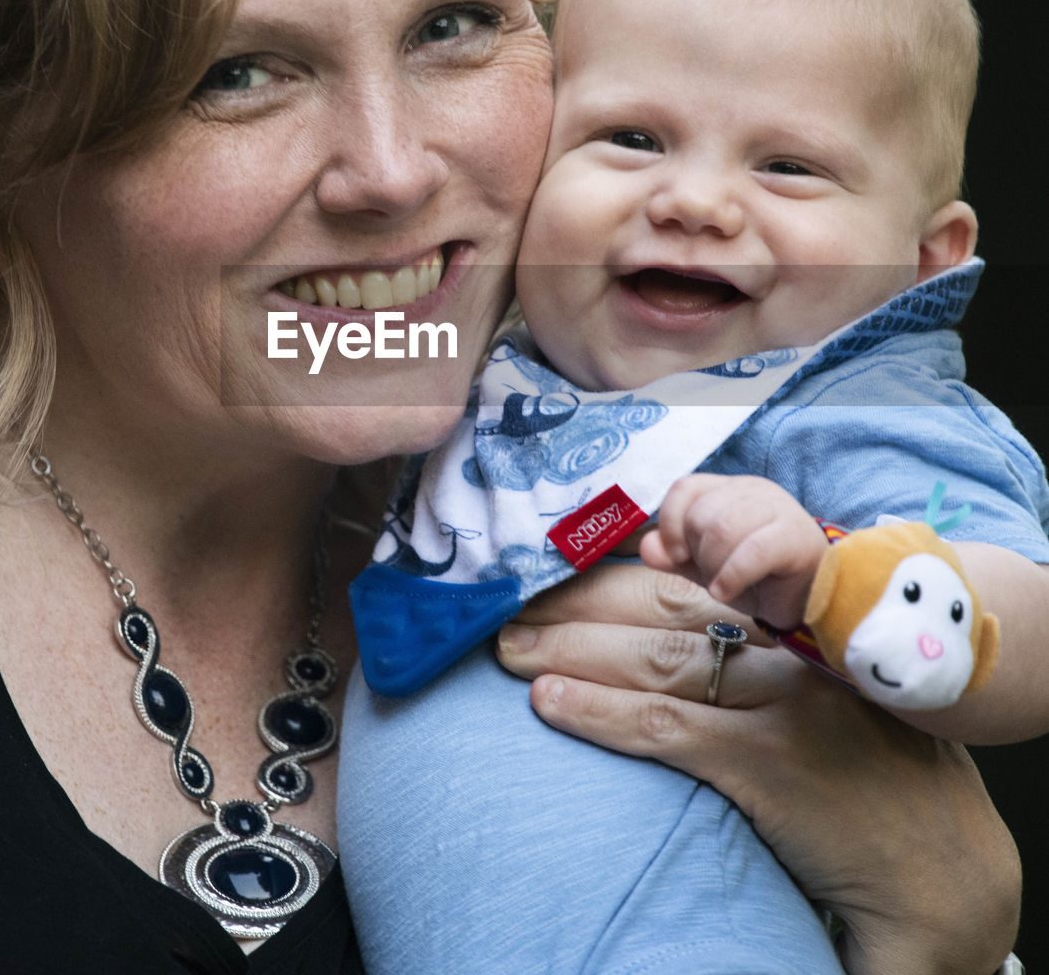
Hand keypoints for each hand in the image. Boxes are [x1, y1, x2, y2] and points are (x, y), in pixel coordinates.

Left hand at [496, 564, 1019, 974]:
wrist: (944, 866)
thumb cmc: (863, 774)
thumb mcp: (811, 696)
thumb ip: (749, 660)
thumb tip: (644, 642)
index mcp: (789, 626)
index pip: (679, 586)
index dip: (603, 581)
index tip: (544, 582)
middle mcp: (784, 651)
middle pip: (655, 612)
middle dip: (570, 610)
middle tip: (503, 617)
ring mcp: (778, 705)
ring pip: (653, 661)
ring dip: (568, 652)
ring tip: (507, 654)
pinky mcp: (771, 765)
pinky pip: (667, 729)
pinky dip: (599, 713)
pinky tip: (549, 705)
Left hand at [639, 473, 830, 627]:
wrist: (814, 599)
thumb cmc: (760, 579)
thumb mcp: (708, 568)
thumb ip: (676, 556)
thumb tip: (646, 547)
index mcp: (729, 489)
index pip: (685, 487)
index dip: (671, 522)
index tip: (677, 556)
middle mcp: (752, 490)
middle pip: (700, 512)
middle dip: (697, 553)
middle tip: (713, 575)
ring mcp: (777, 508)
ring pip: (722, 528)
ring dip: (713, 566)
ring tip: (723, 585)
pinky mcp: (795, 535)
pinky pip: (751, 551)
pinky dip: (730, 576)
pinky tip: (727, 593)